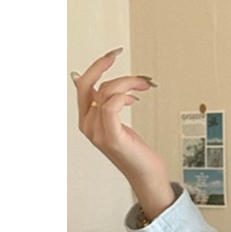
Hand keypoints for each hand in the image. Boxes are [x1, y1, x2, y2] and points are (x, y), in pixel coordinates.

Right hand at [71, 48, 173, 218]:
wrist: (147, 177)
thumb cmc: (137, 152)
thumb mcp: (118, 124)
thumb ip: (106, 106)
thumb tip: (98, 85)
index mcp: (86, 120)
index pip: (82, 84)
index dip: (96, 66)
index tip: (113, 54)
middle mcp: (87, 125)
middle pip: (87, 84)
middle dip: (104, 66)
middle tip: (120, 57)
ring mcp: (97, 133)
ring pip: (106, 92)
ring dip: (128, 83)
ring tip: (144, 86)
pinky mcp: (111, 138)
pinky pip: (111, 106)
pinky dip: (125, 96)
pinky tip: (136, 98)